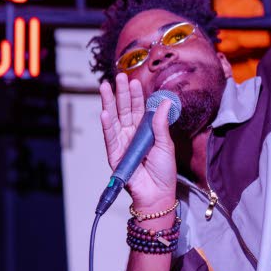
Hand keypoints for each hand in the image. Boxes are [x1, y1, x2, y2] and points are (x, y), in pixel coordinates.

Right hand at [99, 72, 177, 210]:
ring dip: (109, 103)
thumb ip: (161, 124)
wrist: (158, 194)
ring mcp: (121, 143)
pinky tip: (105, 112)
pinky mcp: (115, 155)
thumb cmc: (163, 172)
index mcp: (144, 131)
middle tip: (118, 76)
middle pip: (124, 110)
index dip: (136, 95)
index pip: (138, 109)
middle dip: (121, 93)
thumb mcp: (166, 144)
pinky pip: (110, 137)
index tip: (134, 81)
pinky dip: (107, 125)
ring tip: (105, 87)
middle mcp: (130, 134)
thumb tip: (165, 102)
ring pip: (114, 119)